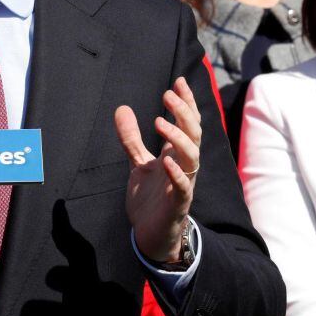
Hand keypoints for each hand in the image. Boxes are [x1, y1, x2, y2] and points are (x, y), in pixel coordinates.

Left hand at [114, 77, 200, 263]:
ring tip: (159, 121)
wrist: (150, 234)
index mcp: (175, 154)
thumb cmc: (150, 197)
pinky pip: (183, 187)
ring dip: (178, 137)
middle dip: (184, 112)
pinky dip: (177, 174)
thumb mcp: (137, 162)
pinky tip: (166, 161)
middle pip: (193, 133)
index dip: (186, 103)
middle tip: (168, 93)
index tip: (178, 81)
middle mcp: (183, 165)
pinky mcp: (178, 203)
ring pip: (192, 156)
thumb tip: (121, 108)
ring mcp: (183, 183)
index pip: (187, 123)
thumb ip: (131, 138)